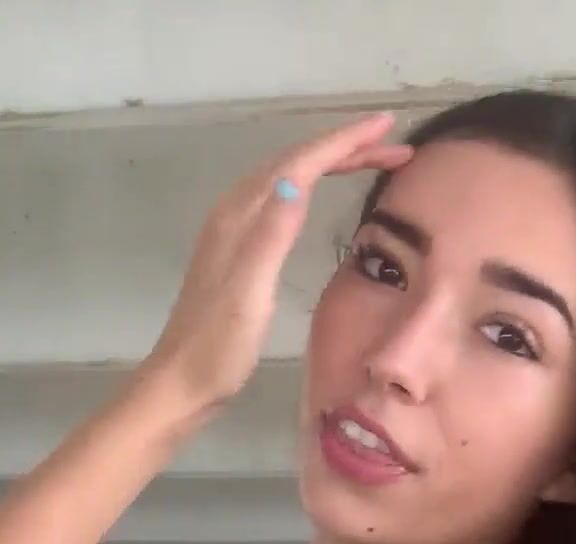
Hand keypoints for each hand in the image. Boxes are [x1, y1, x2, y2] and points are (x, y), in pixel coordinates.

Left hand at [141, 111, 412, 413]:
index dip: (344, 142)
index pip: (299, 163)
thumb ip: (270, 237)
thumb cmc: (217, 348)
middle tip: (394, 145)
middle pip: (295, 162)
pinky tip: (318, 193)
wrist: (180, 384)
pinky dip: (309, 185)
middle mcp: (235, 213)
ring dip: (329, 162)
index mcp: (241, 217)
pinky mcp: (238, 251)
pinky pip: (279, 200)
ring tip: (371, 158)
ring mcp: (234, 231)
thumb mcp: (248, 294)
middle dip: (345, 148)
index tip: (387, 126)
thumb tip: (297, 182)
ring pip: (288, 178)